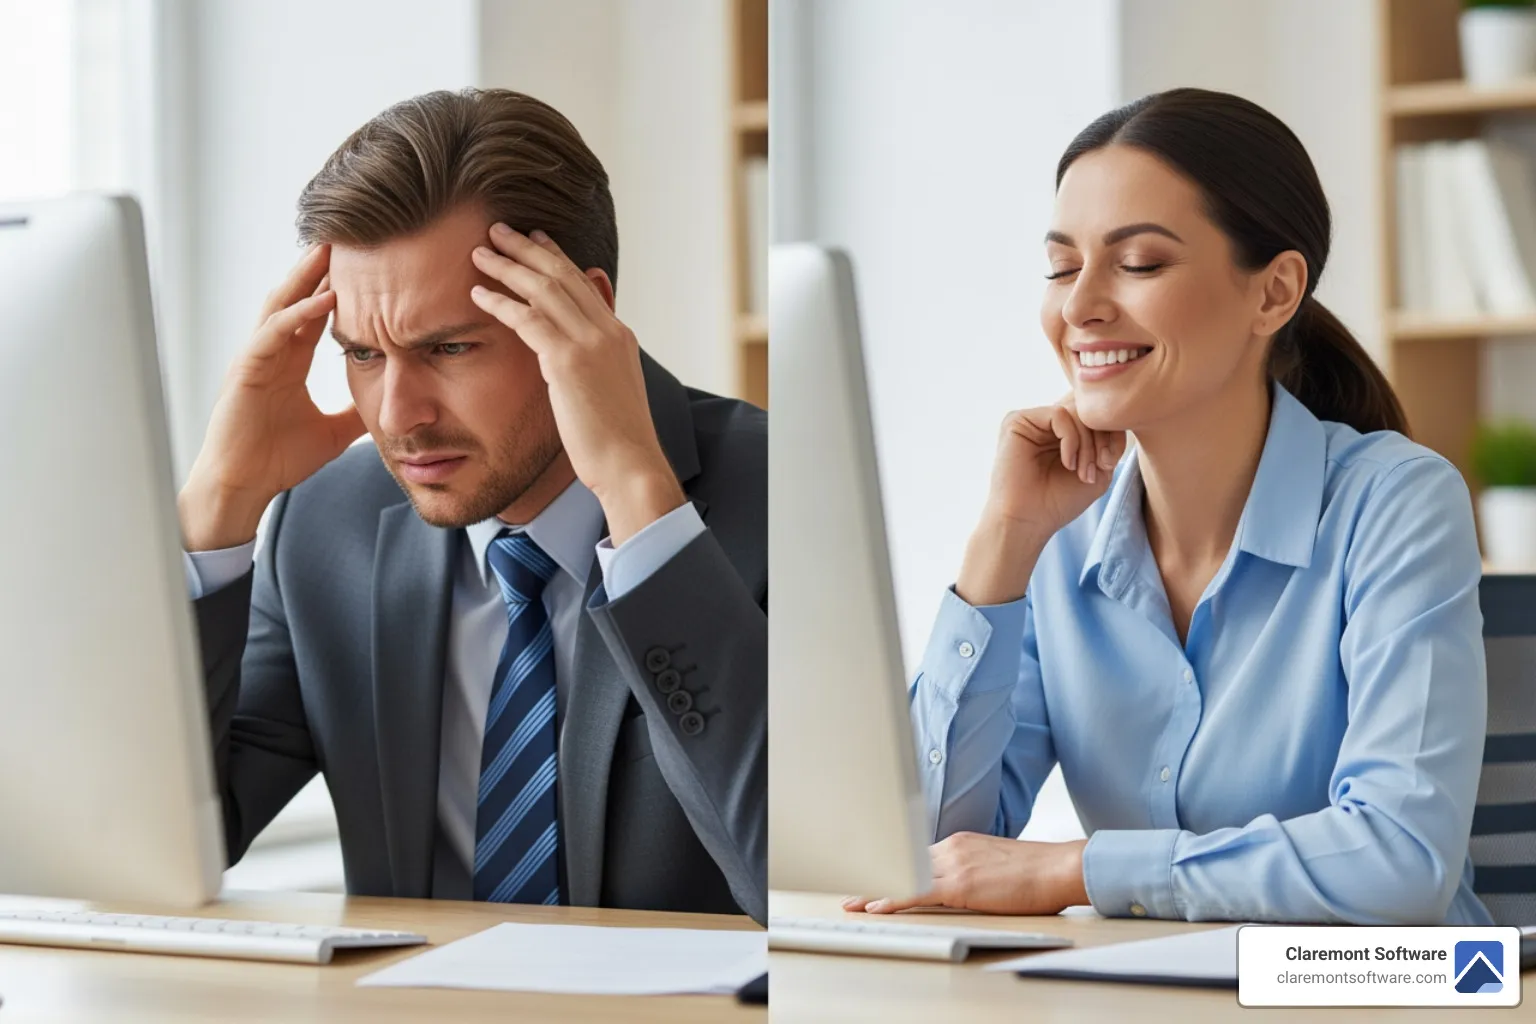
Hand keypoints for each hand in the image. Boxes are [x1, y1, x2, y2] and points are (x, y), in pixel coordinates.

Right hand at [179, 244, 365, 550]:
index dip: (337, 287)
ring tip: (332, 250)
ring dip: (307, 277)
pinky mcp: (246, 370)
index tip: (366, 263)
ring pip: (282, 304)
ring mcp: (256, 357)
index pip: (316, 313)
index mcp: (289, 361)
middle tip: (349, 237)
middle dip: (319, 268)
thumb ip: (355, 414)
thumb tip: (387, 406)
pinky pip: (273, 332)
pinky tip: (324, 299)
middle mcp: (271, 352)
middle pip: (298, 297)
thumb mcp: (333, 432)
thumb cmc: (277, 459)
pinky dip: (298, 314)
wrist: (244, 486)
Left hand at [469, 224, 683, 544]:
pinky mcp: (568, 361)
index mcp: (619, 337)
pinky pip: (528, 318)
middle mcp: (607, 331)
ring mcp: (590, 343)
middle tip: (500, 230)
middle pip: (563, 276)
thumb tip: (581, 360)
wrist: (631, 466)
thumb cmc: (617, 443)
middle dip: (529, 249)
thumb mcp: (611, 394)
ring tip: (481, 250)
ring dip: (509, 266)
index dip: (557, 259)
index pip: (584, 285)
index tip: (535, 240)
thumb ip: (596, 367)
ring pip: (543, 289)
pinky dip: (500, 301)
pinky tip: (477, 293)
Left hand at [841, 834, 1088, 915]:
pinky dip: (893, 899)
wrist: (1060, 866)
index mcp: (960, 841)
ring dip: (876, 889)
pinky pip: (917, 892)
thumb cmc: (1037, 871)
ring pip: (904, 875)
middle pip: (903, 862)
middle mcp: (952, 847)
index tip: (873, 871)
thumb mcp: (996, 863)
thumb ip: (972, 867)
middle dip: (876, 875)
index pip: (917, 854)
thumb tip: (962, 882)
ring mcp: (954, 864)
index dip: (893, 864)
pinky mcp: (961, 884)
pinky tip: (877, 907)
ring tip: (853, 901)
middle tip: (850, 888)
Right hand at [956, 397, 1125, 604]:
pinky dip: (1071, 439)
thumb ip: (1109, 440)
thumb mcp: (1099, 469)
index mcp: (1062, 433)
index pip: (1095, 414)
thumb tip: (1113, 413)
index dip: (1111, 433)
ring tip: (1083, 471)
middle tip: (1102, 466)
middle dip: (1102, 438)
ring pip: (1076, 412)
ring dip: (1088, 443)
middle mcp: (1046, 423)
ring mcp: (1032, 420)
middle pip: (1088, 410)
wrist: (1027, 521)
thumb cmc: (1059, 501)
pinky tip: (1068, 462)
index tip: (1110, 463)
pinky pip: (1059, 414)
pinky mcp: (1017, 421)